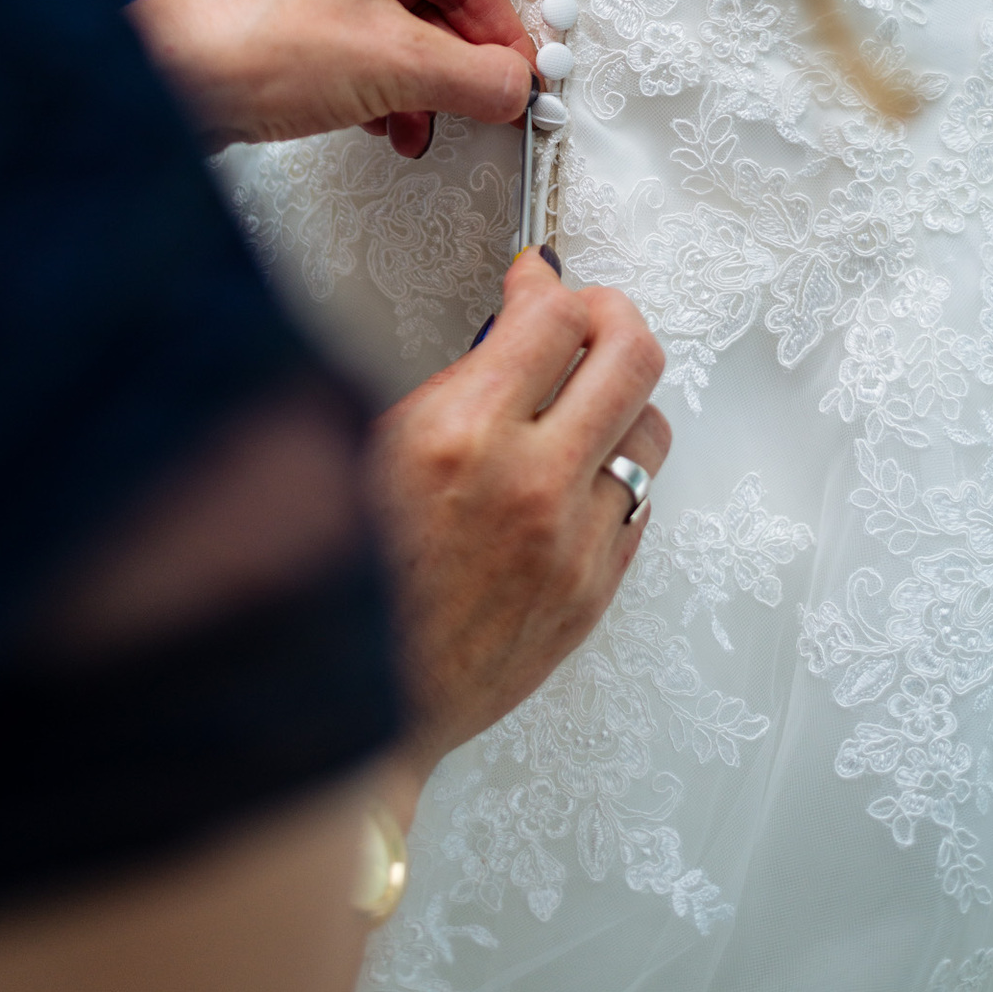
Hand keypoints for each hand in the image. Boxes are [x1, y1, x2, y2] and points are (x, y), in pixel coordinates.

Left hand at [130, 0, 535, 151]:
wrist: (154, 84)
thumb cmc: (245, 43)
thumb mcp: (392, 62)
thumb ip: (472, 76)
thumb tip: (512, 85)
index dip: (500, 31)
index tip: (519, 74)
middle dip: (454, 63)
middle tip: (482, 102)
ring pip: (386, 26)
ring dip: (415, 83)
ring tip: (426, 123)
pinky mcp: (269, 17)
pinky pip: (346, 46)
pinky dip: (374, 85)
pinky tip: (382, 124)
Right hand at [368, 248, 670, 772]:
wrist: (354, 714)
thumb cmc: (341, 586)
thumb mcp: (368, 452)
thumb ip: (451, 384)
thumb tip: (507, 327)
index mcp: (460, 435)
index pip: (554, 316)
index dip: (547, 282)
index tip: (537, 278)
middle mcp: (530, 484)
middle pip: (632, 356)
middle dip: (612, 316)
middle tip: (585, 315)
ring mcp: (573, 543)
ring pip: (650, 430)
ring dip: (620, 400)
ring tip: (578, 401)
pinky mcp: (593, 592)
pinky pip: (637, 501)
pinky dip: (612, 472)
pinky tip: (568, 474)